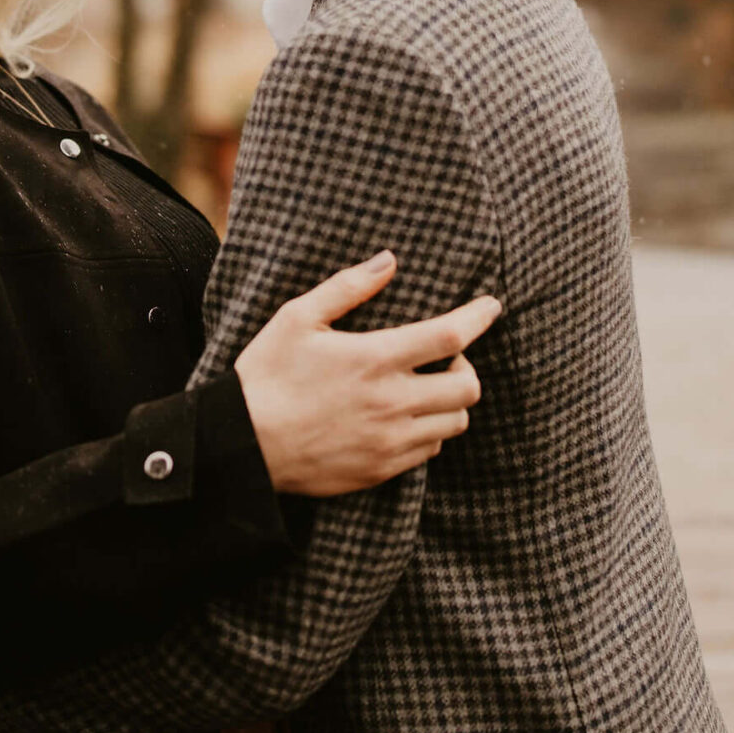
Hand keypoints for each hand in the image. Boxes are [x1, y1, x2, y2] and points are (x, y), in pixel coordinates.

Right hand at [234, 255, 501, 497]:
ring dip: (450, 402)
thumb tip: (388, 261)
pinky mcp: (381, 470)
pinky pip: (429, 451)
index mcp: (374, 358)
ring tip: (425, 388)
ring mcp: (390, 441)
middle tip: (444, 357)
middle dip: (466, 366)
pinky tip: (404, 418)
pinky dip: (429, 431)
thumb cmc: (265, 375)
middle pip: (468, 387)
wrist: (242, 445)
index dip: (480, 317)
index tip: (491, 306)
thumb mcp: (297, 318)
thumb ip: (348, 287)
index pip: (450, 336)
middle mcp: (392, 403)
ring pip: (455, 423)